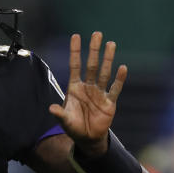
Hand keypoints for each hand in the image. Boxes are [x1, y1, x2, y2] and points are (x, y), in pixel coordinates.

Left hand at [49, 31, 126, 156]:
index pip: (75, 66)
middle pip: (91, 65)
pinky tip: (122, 68)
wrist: (88, 138)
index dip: (75, 51)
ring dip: (107, 59)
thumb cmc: (74, 127)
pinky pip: (115, 89)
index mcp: (75, 88)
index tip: (76, 36)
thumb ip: (60, 114)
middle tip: (97, 34)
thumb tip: (51, 108)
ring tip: (111, 44)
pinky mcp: (109, 102)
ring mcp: (99, 93)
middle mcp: (88, 87)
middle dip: (94, 50)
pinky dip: (119, 80)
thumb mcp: (65, 120)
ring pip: (104, 72)